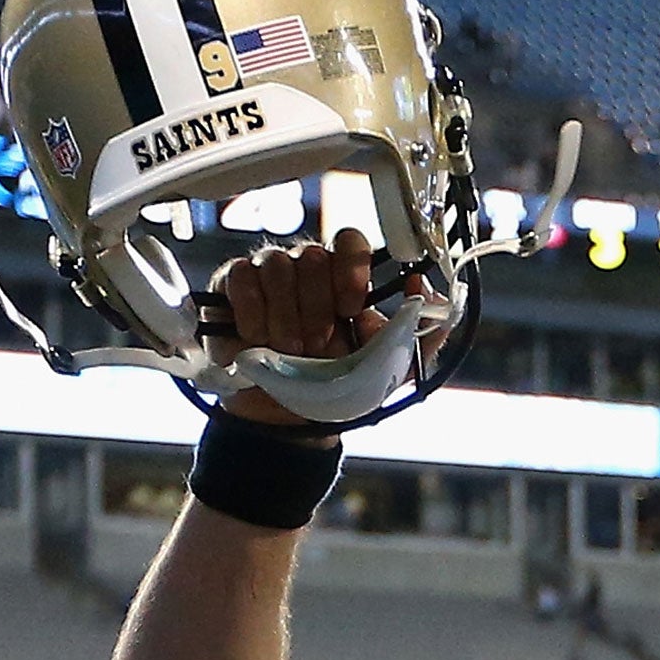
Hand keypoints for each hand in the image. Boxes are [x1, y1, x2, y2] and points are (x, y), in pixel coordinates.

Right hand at [210, 228, 442, 427]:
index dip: (349, 269)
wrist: (290, 417)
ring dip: (284, 316)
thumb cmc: (341, 385)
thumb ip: (421, 332)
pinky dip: (250, 313)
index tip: (351, 308)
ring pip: (275, 266)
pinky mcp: (232, 288)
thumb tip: (427, 287)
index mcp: (345, 278)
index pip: (349, 242)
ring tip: (289, 352)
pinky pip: (240, 278)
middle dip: (316, 308)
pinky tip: (255, 342)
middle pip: (311, 256)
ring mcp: (267, 274)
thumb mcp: (393, 368)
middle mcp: (306, 268)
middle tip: (317, 347)